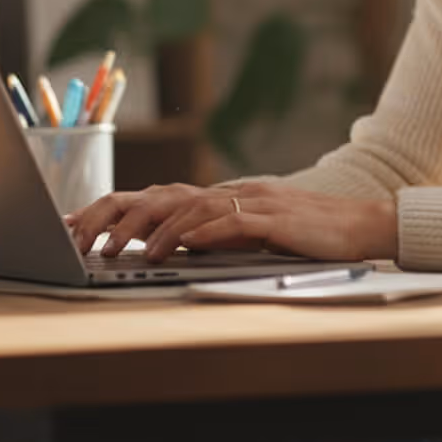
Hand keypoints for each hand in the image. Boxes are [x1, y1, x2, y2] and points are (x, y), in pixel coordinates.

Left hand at [66, 181, 397, 262]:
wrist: (363, 225)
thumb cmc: (312, 236)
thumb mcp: (256, 236)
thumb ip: (220, 236)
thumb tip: (179, 247)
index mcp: (226, 196)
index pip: (160, 196)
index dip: (117, 208)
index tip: (78, 224)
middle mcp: (234, 191)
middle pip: (163, 195)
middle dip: (117, 214)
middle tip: (80, 237)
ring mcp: (254, 201)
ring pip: (189, 207)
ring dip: (149, 229)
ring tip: (118, 250)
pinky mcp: (274, 218)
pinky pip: (228, 223)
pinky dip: (196, 234)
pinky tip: (173, 248)